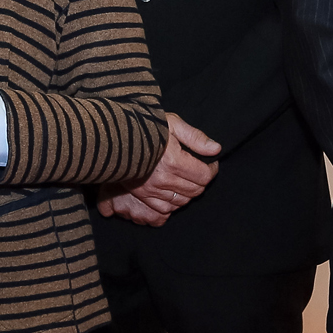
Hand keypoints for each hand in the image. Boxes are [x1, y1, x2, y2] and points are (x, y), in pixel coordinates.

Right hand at [96, 113, 220, 227]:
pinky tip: (174, 191)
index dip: (212, 170)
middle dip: (202, 181)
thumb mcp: (174, 124)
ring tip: (187, 179)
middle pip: (195, 190)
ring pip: (182, 201)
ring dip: (189, 192)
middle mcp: (163, 179)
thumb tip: (216, 150)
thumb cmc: (148, 127)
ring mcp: (152, 189)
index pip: (204, 175)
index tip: (211, 163)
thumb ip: (196, 138)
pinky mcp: (142, 195)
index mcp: (173, 161)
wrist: (117, 136)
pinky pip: (165, 209)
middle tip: (200, 170)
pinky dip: (173, 203)